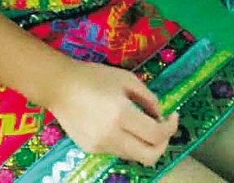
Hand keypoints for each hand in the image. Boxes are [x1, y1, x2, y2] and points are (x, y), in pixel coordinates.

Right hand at [50, 60, 178, 165]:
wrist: (60, 87)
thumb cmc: (95, 77)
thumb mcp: (127, 79)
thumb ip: (148, 97)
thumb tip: (160, 114)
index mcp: (122, 114)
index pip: (155, 135)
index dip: (170, 127)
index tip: (173, 115)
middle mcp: (112, 136)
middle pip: (149, 156)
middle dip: (163, 144)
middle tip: (164, 127)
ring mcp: (100, 147)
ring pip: (134, 156)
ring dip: (146, 144)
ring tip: (144, 124)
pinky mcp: (91, 150)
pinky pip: (119, 151)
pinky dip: (129, 142)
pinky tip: (125, 126)